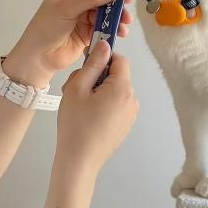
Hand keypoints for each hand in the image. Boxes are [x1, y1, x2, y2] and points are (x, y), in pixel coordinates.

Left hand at [3, 0, 134, 87]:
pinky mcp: (88, 32)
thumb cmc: (47, 28)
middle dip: (115, 8)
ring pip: (105, 15)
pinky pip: (104, 28)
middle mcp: (77, 0)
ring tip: (124, 27)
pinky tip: (120, 34)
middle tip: (127, 15)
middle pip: (103, 0)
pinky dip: (112, 30)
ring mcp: (83, 17)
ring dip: (116, 20)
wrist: (38, 57)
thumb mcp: (67, 8)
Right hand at [55, 40, 138, 174]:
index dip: (103, 57)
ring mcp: (131, 115)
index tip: (86, 65)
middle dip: (97, 76)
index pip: (119, 59)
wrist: (79, 162)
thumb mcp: (77, 88)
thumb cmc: (75, 125)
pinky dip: (103, 104)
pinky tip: (87, 116)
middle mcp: (132, 100)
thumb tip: (105, 45)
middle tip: (76, 89)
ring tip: (79, 105)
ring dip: (98, 91)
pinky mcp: (125, 125)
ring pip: (115, 90)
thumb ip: (93, 63)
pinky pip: (116, 105)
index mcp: (122, 88)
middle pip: (117, 75)